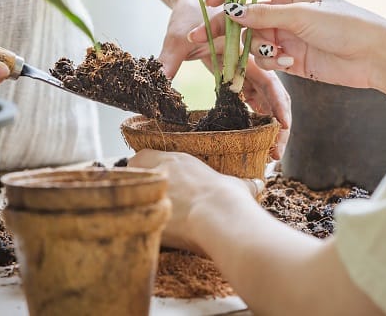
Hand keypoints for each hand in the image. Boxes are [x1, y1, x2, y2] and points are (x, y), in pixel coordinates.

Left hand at [128, 149, 257, 252]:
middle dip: (135, 182)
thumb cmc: (229, 200)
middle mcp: (161, 170)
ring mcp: (151, 190)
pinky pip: (127, 213)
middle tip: (146, 197)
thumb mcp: (239, 187)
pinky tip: (144, 230)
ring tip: (142, 214)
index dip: (146, 167)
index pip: (147, 156)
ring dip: (131, 199)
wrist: (218, 218)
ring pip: (126, 189)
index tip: (155, 180)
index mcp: (180, 161)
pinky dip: (132, 220)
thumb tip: (258, 183)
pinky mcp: (144, 211)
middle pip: (131, 170)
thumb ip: (245, 184)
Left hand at [160, 0, 291, 157]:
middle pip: (274, 94)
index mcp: (244, 48)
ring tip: (269, 152)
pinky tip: (256, 135)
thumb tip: (156, 88)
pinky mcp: (239, 71)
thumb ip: (168, 62)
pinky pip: (253, 95)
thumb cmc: (188, 12)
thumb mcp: (176, 38)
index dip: (278, 105)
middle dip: (279, 124)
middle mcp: (251, 57)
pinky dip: (256, 115)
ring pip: (266, 98)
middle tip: (275, 153)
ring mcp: (247, 65)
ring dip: (269, 123)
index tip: (282, 128)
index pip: (268, 79)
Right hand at [190, 0, 385, 89]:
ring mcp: (286, 34)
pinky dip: (270, 61)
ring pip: (253, 39)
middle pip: (244, 16)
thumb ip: (264, 14)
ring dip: (256, 48)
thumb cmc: (344, 24)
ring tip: (276, 53)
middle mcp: (284, 9)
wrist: (375, 55)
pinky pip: (266, 58)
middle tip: (199, 39)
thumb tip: (230, 11)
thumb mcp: (301, 15)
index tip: (207, 4)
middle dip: (225, 28)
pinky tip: (286, 62)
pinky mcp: (291, 58)